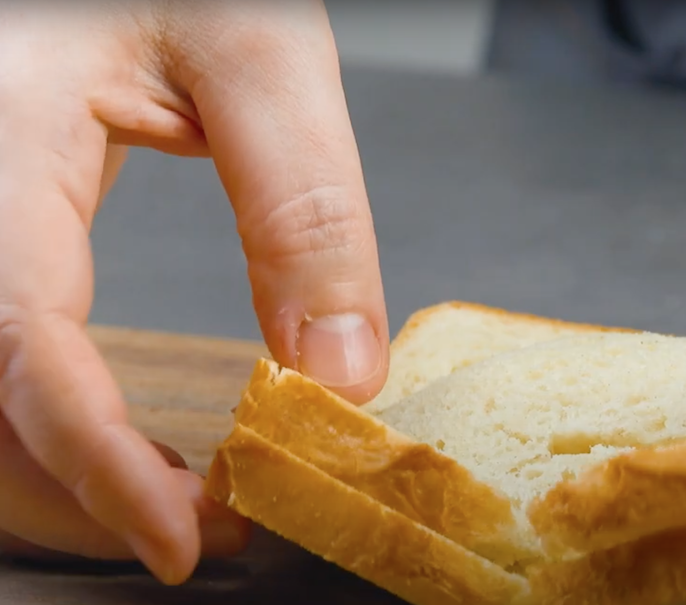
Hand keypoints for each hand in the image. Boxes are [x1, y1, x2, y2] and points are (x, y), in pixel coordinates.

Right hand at [0, 0, 390, 584]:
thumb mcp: (259, 52)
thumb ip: (301, 206)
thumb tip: (338, 374)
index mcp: (0, 138)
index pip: (23, 338)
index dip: (97, 460)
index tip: (185, 537)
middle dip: (80, 492)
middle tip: (203, 534)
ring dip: (60, 473)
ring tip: (172, 505)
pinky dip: (50, 421)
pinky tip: (119, 445)